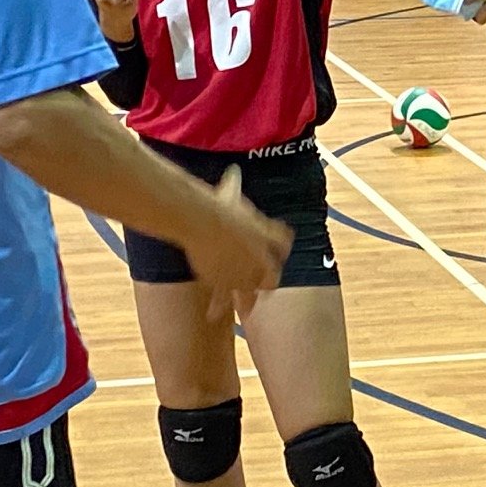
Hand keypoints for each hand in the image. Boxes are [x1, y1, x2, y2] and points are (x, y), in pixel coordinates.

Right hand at [180, 164, 290, 316]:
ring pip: (250, 292)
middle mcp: (260, 257)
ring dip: (247, 300)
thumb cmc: (217, 203)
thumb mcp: (230, 192)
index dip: (282, 247)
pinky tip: (213, 315)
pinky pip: (222, 299)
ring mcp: (242, 272)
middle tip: (268, 284)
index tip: (281, 250)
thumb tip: (233, 171)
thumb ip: (234, 186)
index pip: (283, 242)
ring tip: (246, 309)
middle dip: (269, 279)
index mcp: (266, 234)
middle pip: (272, 275)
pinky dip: (218, 306)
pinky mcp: (223, 281)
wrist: (203, 221)